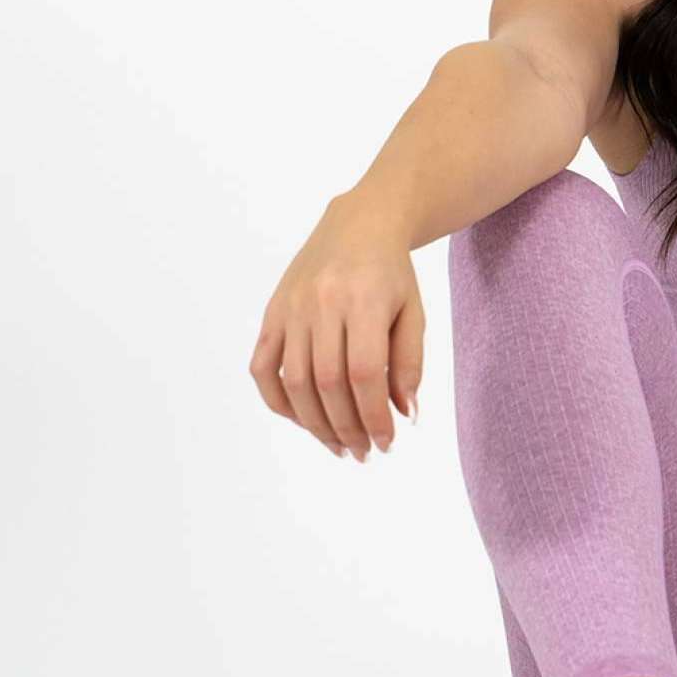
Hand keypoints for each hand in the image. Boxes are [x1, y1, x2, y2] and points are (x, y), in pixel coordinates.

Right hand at [248, 193, 423, 460]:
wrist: (359, 224)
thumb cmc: (392, 273)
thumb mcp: (413, 313)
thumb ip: (410, 364)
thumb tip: (405, 416)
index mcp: (364, 301)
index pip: (364, 374)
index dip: (373, 415)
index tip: (386, 442)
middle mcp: (322, 304)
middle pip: (327, 383)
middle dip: (346, 427)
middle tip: (363, 452)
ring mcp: (291, 308)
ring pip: (294, 381)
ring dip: (314, 424)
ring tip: (338, 446)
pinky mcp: (272, 312)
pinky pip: (263, 367)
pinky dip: (278, 400)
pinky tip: (302, 420)